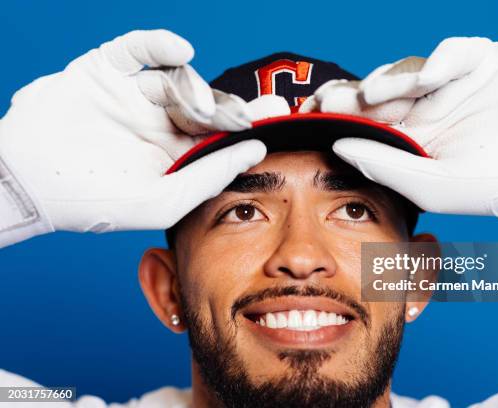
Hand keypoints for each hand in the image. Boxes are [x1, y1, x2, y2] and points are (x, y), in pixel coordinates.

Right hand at [0, 30, 264, 246]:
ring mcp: (133, 97)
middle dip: (237, 106)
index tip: (280, 121)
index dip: (249, 128)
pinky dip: (158, 45)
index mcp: (174, 156)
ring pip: (176, 80)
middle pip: (207, 106)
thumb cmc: (94, 203)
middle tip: (272, 105)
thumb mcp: (163, 200)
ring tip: (202, 107)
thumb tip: (258, 150)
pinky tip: (182, 52)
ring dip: (195, 88)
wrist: (27, 185)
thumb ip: (209, 175)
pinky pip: (136, 50)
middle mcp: (158, 124)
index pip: (219, 138)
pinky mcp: (105, 72)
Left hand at [306, 37, 497, 229]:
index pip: (365, 125)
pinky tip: (430, 80)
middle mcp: (425, 111)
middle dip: (350, 96)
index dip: (337, 119)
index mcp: (411, 142)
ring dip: (388, 81)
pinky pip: (453, 53)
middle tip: (327, 100)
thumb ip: (387, 166)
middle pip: (377, 95)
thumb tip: (339, 148)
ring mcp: (450, 84)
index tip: (309, 118)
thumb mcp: (435, 186)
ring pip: (407, 73)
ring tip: (372, 95)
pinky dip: (440, 62)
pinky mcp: (480, 61)